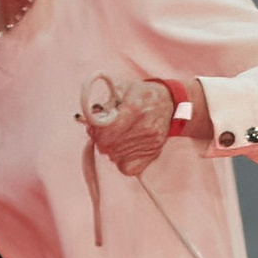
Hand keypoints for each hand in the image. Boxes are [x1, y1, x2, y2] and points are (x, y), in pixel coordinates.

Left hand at [81, 74, 206, 175]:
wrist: (170, 102)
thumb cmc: (142, 94)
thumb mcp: (122, 89)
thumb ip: (104, 104)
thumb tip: (86, 120)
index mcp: (135, 108)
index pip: (106, 130)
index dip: (94, 130)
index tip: (93, 127)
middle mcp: (144, 127)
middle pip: (108, 145)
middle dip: (100, 139)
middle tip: (101, 133)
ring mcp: (150, 142)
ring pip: (115, 156)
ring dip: (109, 149)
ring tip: (114, 138)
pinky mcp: (153, 153)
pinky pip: (128, 168)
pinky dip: (120, 161)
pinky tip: (122, 150)